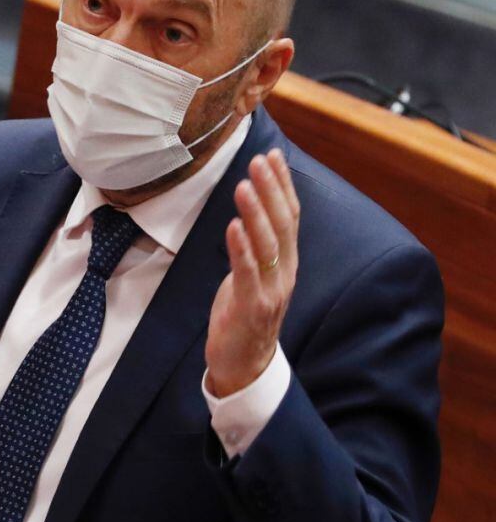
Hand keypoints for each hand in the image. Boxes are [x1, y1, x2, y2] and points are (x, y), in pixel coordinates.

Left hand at [205, 149, 299, 396]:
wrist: (245, 365)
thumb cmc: (245, 314)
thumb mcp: (254, 273)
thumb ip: (256, 245)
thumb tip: (248, 210)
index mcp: (287, 262)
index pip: (289, 216)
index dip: (282, 185)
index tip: (272, 156)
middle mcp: (285, 273)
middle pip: (282, 224)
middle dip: (271, 189)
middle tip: (259, 159)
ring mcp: (271, 290)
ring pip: (268, 244)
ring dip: (256, 212)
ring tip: (244, 184)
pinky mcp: (252, 307)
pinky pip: (247, 273)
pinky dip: (241, 248)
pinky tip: (233, 226)